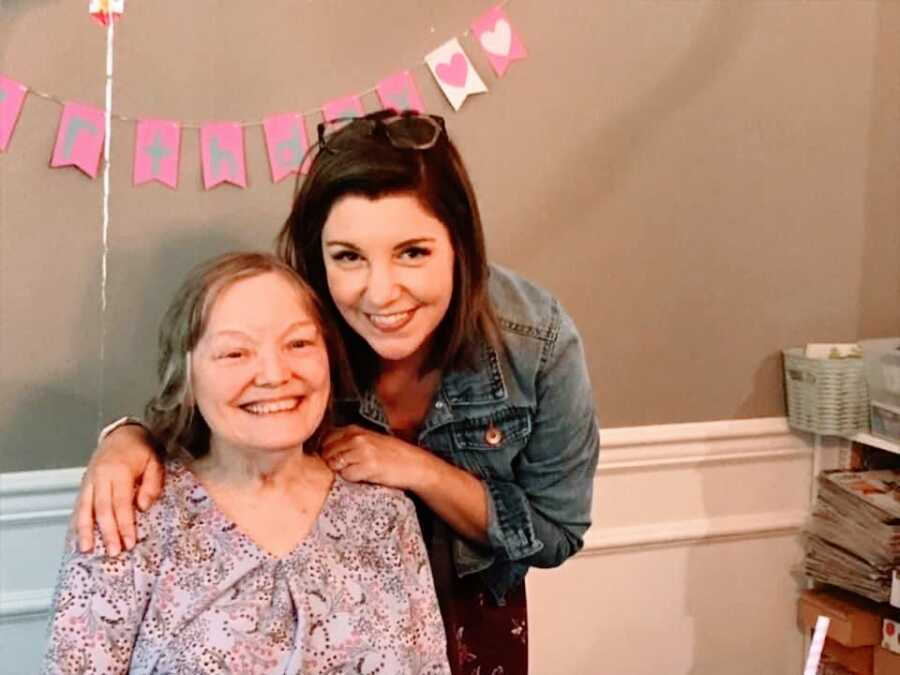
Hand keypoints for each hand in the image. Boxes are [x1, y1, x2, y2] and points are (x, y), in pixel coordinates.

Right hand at [72, 424, 162, 555]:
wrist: (123, 433)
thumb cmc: (142, 449)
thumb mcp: (155, 462)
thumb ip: (152, 484)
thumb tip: (143, 506)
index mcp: (119, 471)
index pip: (121, 503)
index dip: (124, 524)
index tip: (129, 542)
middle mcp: (101, 476)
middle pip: (102, 509)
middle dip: (108, 532)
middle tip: (113, 551)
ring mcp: (90, 479)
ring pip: (85, 507)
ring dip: (86, 530)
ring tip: (87, 549)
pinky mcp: (85, 482)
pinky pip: (79, 503)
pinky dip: (78, 520)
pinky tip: (78, 534)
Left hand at [320, 425, 431, 490]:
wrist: (414, 464)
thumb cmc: (391, 455)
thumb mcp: (368, 440)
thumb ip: (347, 442)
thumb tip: (322, 452)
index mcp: (355, 429)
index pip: (325, 439)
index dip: (325, 451)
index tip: (332, 460)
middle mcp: (356, 437)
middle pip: (326, 452)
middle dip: (330, 463)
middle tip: (343, 470)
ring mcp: (362, 451)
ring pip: (334, 464)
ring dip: (340, 471)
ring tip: (354, 472)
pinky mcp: (368, 466)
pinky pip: (346, 475)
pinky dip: (351, 479)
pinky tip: (362, 477)